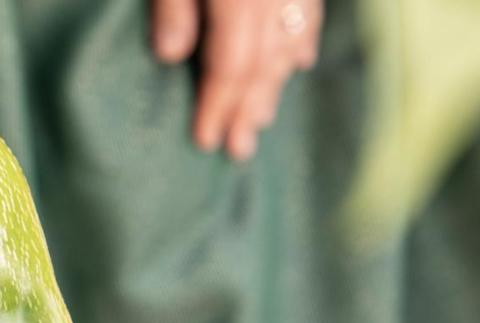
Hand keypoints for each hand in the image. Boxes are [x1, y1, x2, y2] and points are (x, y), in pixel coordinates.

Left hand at [152, 0, 322, 160]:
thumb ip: (173, 7)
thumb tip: (169, 56)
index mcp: (239, 0)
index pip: (230, 66)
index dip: (218, 106)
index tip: (206, 141)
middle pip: (263, 64)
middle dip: (248, 111)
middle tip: (239, 150)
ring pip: (289, 42)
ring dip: (274, 85)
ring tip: (262, 120)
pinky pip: (310, 11)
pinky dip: (303, 41)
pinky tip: (300, 63)